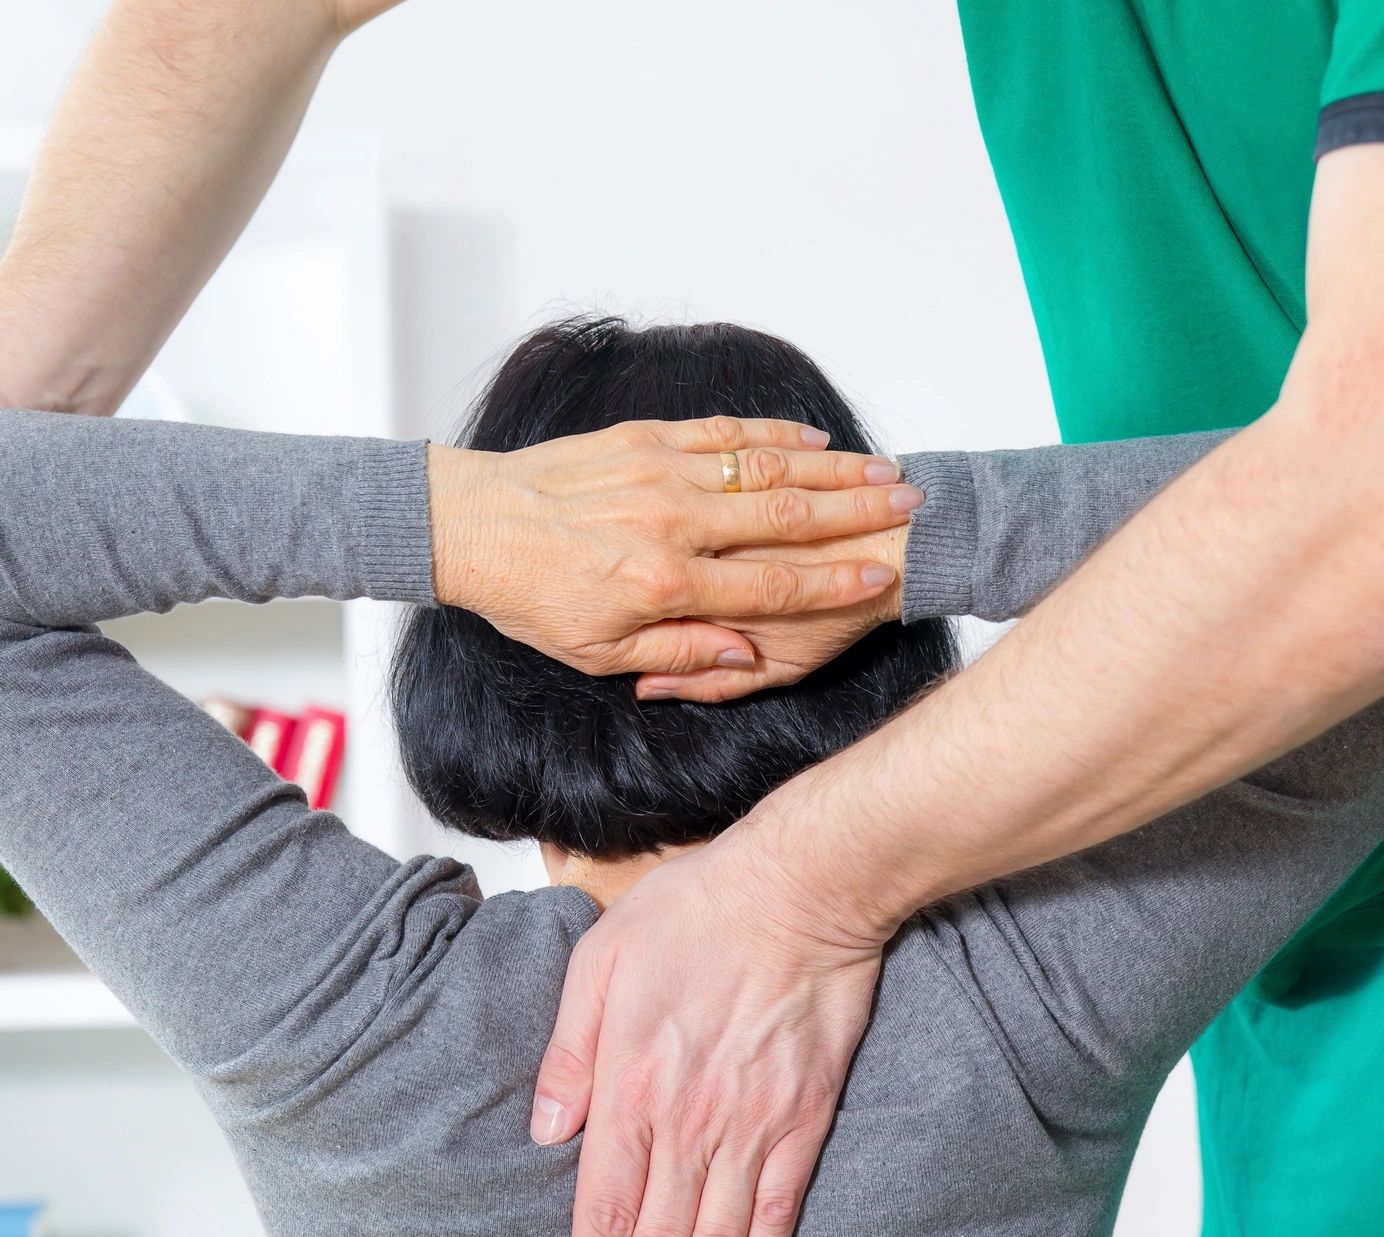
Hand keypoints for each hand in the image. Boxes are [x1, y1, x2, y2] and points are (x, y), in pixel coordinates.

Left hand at [427, 416, 920, 676]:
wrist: (471, 525)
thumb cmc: (533, 596)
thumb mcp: (598, 652)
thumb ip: (678, 656)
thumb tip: (739, 653)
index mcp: (664, 585)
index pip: (772, 585)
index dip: (836, 583)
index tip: (884, 579)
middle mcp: (671, 525)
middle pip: (786, 517)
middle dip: (858, 514)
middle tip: (912, 510)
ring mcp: (660, 474)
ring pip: (764, 468)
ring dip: (832, 470)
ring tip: (884, 473)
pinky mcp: (644, 438)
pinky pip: (722, 433)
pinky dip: (772, 436)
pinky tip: (811, 442)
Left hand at [532, 833, 893, 1236]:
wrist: (800, 888)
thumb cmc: (695, 911)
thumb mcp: (598, 962)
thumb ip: (568, 1052)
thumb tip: (546, 1129)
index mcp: (631, 1087)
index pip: (603, 1211)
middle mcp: (689, 1122)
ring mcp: (751, 1126)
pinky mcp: (803, 1118)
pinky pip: (778, 1209)